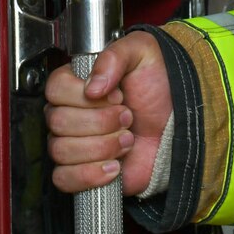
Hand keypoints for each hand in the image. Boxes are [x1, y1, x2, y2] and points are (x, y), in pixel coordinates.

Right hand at [45, 30, 170, 195]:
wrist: (177, 126)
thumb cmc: (159, 89)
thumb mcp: (143, 54)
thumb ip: (115, 56)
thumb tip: (92, 86)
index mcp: (78, 82)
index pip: (55, 88)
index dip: (83, 95)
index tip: (115, 96)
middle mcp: (71, 113)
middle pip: (58, 121)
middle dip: (101, 122)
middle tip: (127, 117)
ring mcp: (74, 143)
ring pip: (61, 150)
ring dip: (102, 147)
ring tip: (126, 140)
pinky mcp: (82, 172)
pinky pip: (64, 178)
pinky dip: (89, 175)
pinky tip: (113, 166)